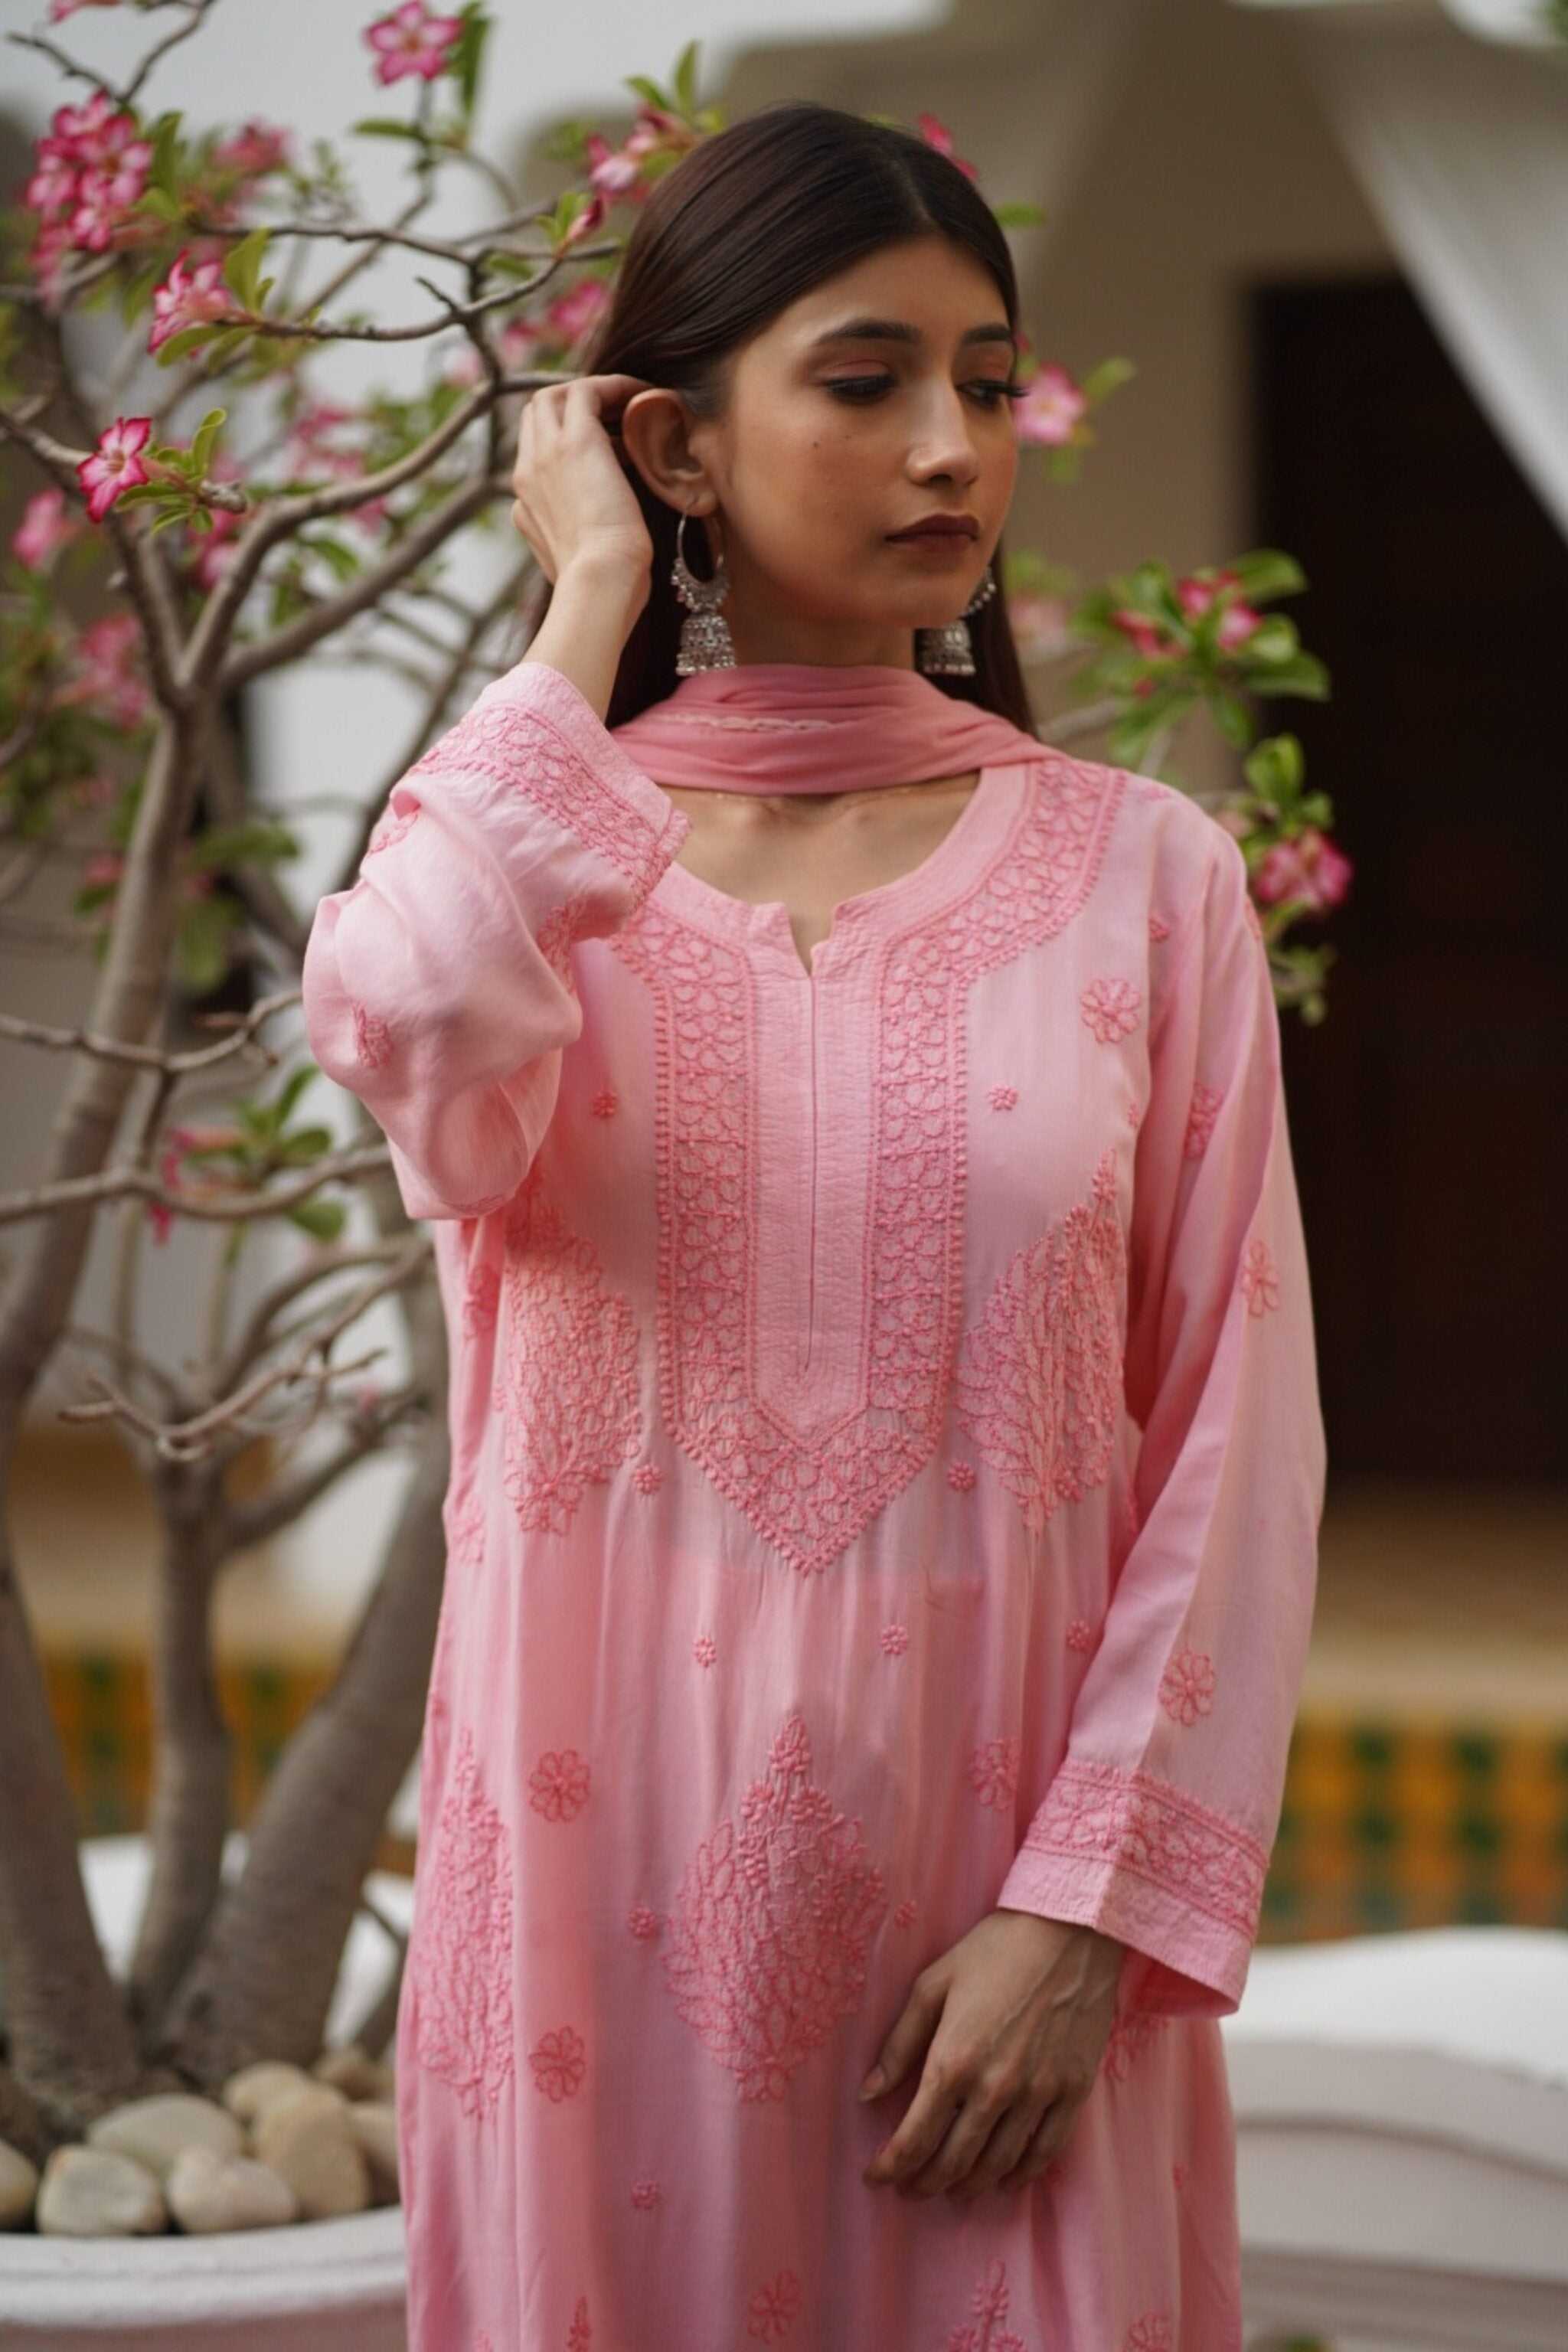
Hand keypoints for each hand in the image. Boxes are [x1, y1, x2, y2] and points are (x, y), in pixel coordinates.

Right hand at [509, 372, 656, 587]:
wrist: (602, 586)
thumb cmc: (607, 589)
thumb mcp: (588, 566)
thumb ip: (590, 545)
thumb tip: (614, 539)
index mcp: (526, 508)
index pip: (535, 456)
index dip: (567, 442)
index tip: (609, 448)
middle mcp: (526, 476)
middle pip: (535, 417)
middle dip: (571, 409)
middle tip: (616, 417)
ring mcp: (543, 456)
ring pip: (552, 398)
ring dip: (591, 393)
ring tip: (629, 404)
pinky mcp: (573, 442)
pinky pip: (586, 390)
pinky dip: (614, 387)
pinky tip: (642, 397)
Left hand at [859, 1912, 1124, 2202]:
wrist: (1069, 1930)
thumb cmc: (994, 1949)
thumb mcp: (933, 1984)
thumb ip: (899, 2043)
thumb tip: (868, 2094)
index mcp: (953, 2059)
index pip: (915, 2136)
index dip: (891, 2166)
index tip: (876, 2176)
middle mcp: (995, 2088)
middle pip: (953, 2161)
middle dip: (924, 2183)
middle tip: (909, 2188)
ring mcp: (1038, 2094)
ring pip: (997, 2165)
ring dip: (968, 2185)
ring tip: (951, 2189)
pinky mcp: (1073, 2092)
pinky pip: (1044, 2153)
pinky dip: (1020, 2176)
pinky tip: (1003, 2180)